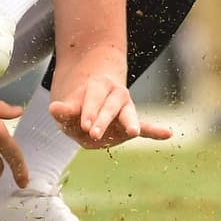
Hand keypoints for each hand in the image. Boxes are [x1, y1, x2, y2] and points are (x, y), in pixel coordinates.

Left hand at [49, 74, 171, 150]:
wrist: (93, 102)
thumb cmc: (79, 107)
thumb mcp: (69, 107)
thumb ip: (64, 110)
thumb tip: (53, 109)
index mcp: (98, 86)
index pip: (93, 99)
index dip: (88, 112)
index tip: (84, 125)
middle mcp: (115, 94)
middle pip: (110, 106)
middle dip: (102, 119)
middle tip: (92, 132)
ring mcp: (126, 107)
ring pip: (127, 113)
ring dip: (129, 122)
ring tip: (133, 131)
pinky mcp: (132, 122)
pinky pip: (145, 126)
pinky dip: (155, 131)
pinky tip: (168, 134)